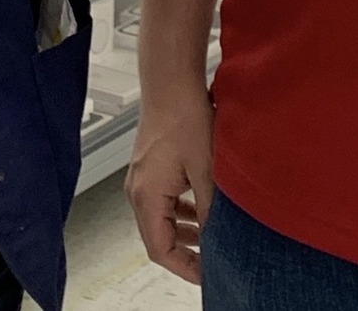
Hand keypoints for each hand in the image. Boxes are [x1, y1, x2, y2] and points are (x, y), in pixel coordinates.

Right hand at [127, 86, 216, 282]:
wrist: (171, 82)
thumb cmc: (183, 116)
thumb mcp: (205, 170)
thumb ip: (210, 209)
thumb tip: (219, 239)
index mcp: (146, 196)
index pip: (160, 249)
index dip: (184, 268)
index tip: (206, 275)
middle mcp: (138, 190)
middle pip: (158, 237)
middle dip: (186, 252)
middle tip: (212, 260)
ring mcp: (141, 178)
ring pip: (161, 219)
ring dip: (184, 231)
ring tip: (211, 237)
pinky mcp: (149, 168)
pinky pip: (162, 201)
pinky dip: (180, 212)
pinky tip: (201, 208)